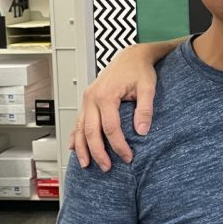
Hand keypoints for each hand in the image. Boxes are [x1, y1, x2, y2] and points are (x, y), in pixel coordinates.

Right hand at [70, 44, 159, 170]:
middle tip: (107, 168)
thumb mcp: (148, 87)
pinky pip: (78, 121)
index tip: (128, 157)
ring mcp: (87, 99)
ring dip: (82, 148)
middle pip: (91, 132)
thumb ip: (145, 109)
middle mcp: (92, 98)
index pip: (110, 128)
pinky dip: (75, 135)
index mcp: (106, 96)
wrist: (131, 56)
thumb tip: (142, 131)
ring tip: (86, 165)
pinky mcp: (87, 100)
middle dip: (98, 152)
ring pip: (80, 128)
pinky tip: (74, 148)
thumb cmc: (139, 70)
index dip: (118, 146)